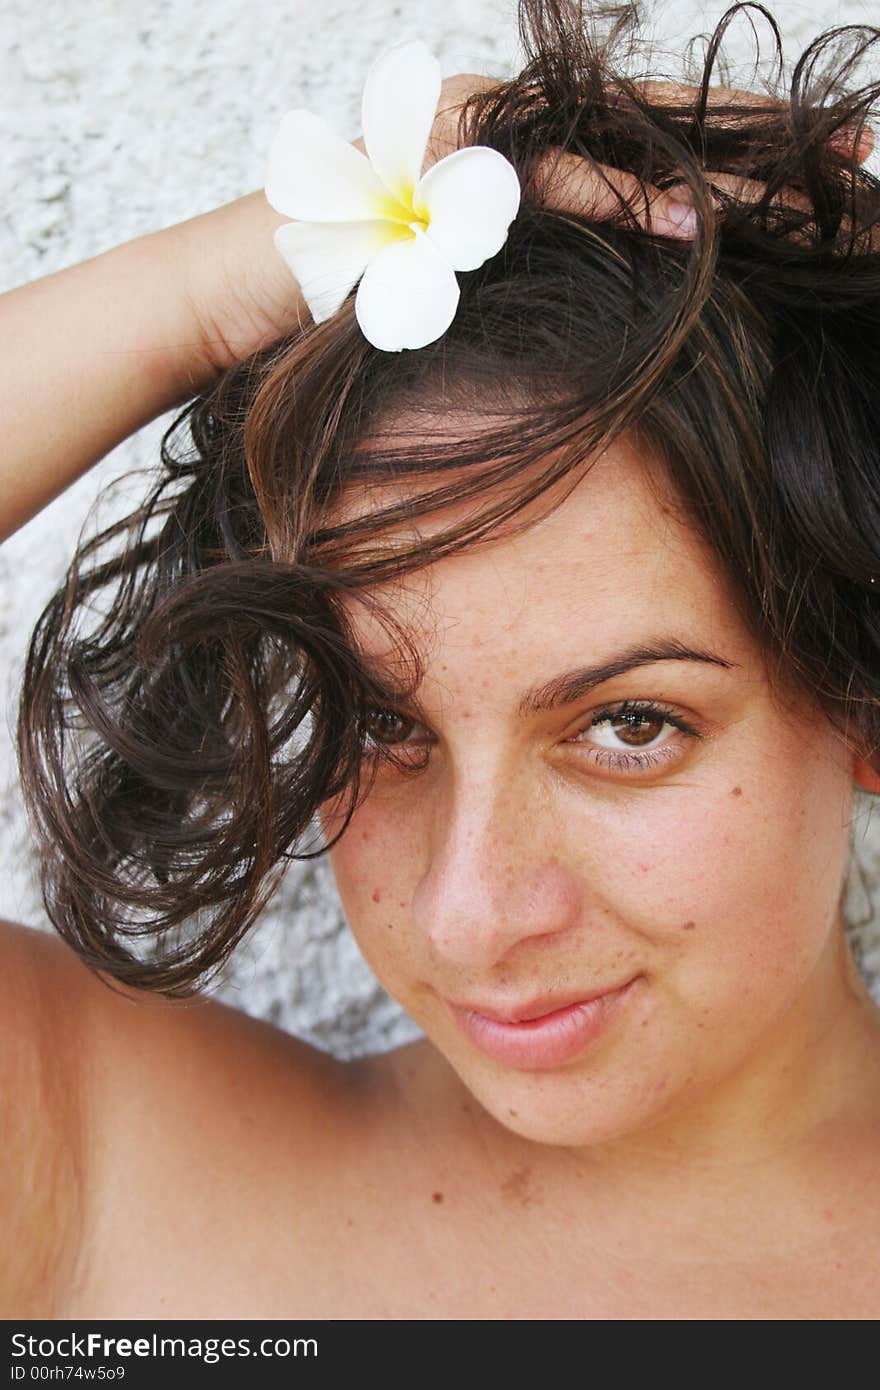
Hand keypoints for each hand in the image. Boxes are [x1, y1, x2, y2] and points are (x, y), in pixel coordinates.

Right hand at [182, 74, 873, 376]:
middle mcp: (503, 115)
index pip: (641, 135)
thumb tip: (599, 302)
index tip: (821, 169)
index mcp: (513, 138)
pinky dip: (625, 211)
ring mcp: (475, 134)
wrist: (232, 292)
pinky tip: (696, 233)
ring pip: (619, 146)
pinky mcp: (444, 173)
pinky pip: (553, 191)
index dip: (733, 147)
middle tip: (860, 154)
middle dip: (763, 138)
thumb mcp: (449, 278)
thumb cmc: (337, 300)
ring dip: (720, 174)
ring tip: (812, 198)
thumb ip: (525, 265)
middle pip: (653, 122)